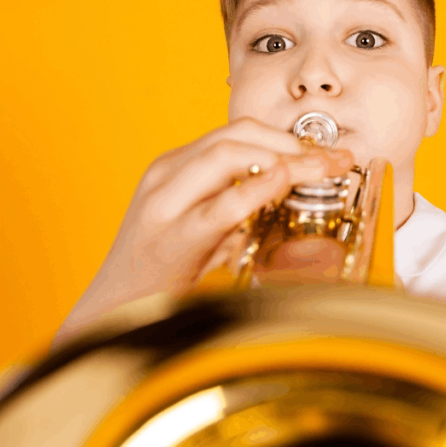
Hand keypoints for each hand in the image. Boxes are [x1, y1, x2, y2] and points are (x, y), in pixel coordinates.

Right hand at [54, 117, 353, 344]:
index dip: (287, 137)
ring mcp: (166, 203)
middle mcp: (167, 176)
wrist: (108, 313)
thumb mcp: (197, 230)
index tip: (324, 152)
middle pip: (238, 136)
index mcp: (173, 169)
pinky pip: (223, 205)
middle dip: (295, 143)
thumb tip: (289, 201)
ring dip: (288, 159)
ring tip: (324, 171)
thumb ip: (235, 211)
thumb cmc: (155, 276)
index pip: (237, 133)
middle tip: (337, 160)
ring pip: (230, 156)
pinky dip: (258, 190)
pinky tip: (284, 187)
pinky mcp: (173, 237)